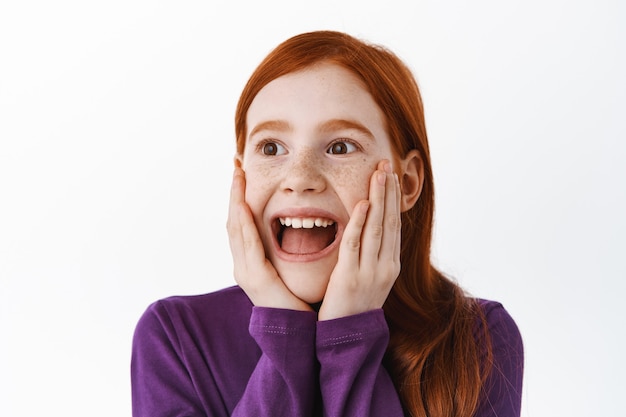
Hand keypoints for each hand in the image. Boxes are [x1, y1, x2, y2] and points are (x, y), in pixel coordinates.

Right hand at [227, 166, 310, 310]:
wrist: (296, 331)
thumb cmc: (295, 298)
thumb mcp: (287, 267)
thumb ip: (285, 248)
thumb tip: (296, 225)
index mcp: (250, 261)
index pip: (241, 222)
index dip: (239, 197)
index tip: (242, 173)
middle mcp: (243, 264)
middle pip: (233, 221)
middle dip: (234, 192)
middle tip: (236, 165)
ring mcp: (245, 272)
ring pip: (236, 229)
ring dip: (236, 200)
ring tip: (237, 177)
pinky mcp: (256, 279)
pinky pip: (248, 246)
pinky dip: (244, 225)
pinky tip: (243, 207)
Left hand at [318, 160, 400, 319]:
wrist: (348, 337)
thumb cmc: (355, 305)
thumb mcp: (370, 278)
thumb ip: (372, 255)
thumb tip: (371, 229)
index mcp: (390, 265)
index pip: (395, 225)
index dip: (393, 199)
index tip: (391, 176)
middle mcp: (385, 266)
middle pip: (390, 221)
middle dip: (388, 191)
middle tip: (387, 164)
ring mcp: (370, 273)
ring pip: (377, 228)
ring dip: (378, 199)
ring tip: (379, 174)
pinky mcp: (350, 278)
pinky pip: (356, 245)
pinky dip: (360, 223)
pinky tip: (363, 204)